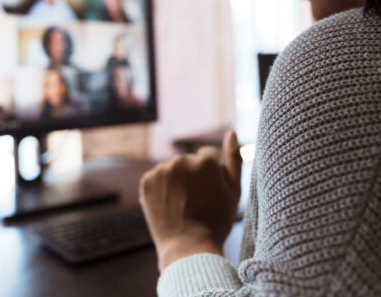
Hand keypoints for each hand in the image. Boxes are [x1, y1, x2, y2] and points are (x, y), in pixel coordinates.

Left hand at [139, 130, 241, 271]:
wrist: (189, 248)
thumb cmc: (217, 221)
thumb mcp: (234, 190)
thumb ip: (234, 158)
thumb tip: (231, 132)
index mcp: (205, 160)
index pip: (207, 157)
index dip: (210, 176)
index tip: (209, 194)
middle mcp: (182, 160)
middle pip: (188, 162)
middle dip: (191, 177)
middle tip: (196, 202)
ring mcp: (162, 170)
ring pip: (171, 170)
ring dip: (175, 182)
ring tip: (182, 206)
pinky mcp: (146, 181)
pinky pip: (156, 179)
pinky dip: (160, 189)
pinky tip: (168, 205)